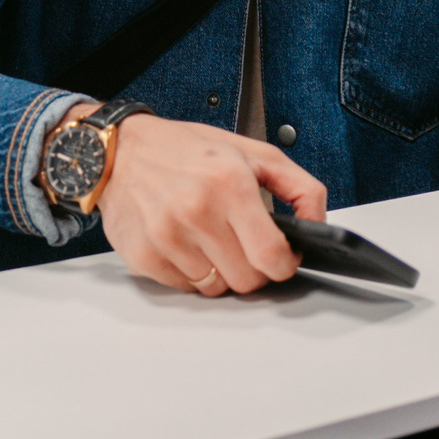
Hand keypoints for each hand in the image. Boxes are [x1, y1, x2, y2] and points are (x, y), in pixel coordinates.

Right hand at [84, 110, 325, 296]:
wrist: (120, 150)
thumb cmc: (187, 149)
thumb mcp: (253, 151)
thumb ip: (298, 186)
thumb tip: (318, 223)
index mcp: (229, 183)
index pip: (271, 255)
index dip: (285, 264)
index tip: (284, 258)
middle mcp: (196, 212)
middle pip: (246, 280)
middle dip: (254, 269)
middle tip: (247, 247)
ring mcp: (167, 238)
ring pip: (216, 288)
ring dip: (222, 271)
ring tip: (212, 239)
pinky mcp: (143, 257)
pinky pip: (185, 288)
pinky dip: (192, 273)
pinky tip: (187, 244)